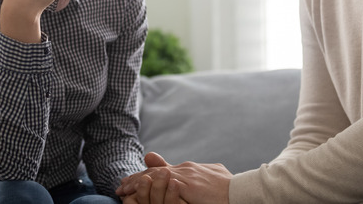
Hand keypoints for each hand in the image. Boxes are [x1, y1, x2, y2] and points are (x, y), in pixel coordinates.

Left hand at [117, 153, 231, 203]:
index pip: (161, 171)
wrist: (241, 190)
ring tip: (123, 190)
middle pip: (153, 172)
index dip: (146, 176)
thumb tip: (189, 174)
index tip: (133, 182)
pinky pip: (160, 185)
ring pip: (153, 177)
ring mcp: (184, 175)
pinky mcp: (185, 184)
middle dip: (135, 179)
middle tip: (121, 187)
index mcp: (189, 169)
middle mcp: (184, 169)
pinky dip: (147, 189)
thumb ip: (195, 175)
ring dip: (136, 184)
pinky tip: (136, 194)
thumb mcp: (211, 177)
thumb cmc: (229, 187)